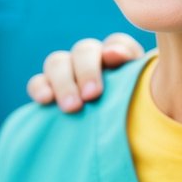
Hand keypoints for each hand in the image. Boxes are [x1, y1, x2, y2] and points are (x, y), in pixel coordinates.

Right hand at [26, 33, 145, 112]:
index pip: (117, 43)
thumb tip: (114, 55)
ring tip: (72, 107)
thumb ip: (137, 75)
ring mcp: (67, 72)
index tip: (113, 60)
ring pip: (57, 62)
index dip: (116, 49)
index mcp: (119, 58)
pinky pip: (37, 82)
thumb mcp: (143, 98)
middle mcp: (91, 59)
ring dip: (64, 82)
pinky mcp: (47, 88)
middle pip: (84, 50)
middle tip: (92, 95)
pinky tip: (45, 100)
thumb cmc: (135, 116)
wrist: (124, 138)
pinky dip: (40, 88)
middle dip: (87, 71)